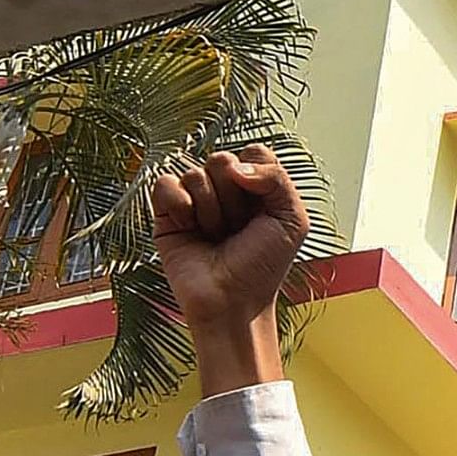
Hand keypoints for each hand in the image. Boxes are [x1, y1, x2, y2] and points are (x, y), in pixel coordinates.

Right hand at [148, 147, 307, 389]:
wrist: (232, 303)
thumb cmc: (263, 267)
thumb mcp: (292, 220)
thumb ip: (276, 178)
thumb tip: (235, 165)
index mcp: (254, 186)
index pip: (252, 152)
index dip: (256, 177)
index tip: (262, 210)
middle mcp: (223, 189)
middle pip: (222, 160)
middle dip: (234, 199)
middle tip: (237, 230)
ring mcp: (194, 199)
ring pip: (195, 174)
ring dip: (210, 211)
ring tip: (216, 237)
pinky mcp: (166, 214)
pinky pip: (164, 184)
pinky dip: (178, 204)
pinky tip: (189, 227)